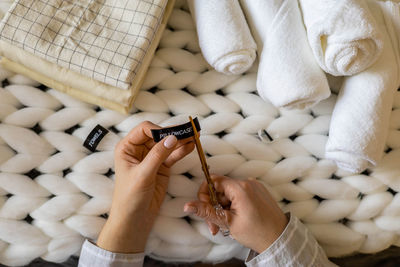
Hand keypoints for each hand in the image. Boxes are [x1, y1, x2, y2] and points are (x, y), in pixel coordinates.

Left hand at [97, 121, 193, 252]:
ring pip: (168, 144)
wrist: (134, 219)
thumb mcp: (143, 174)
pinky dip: (182, 151)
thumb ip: (157, 155)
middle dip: (173, 133)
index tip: (171, 135)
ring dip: (181, 140)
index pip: (144, 129)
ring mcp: (152, 158)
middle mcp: (139, 150)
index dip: (158, 130)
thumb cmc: (130, 197)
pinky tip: (191, 146)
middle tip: (188, 131)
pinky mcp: (162, 167)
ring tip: (194, 137)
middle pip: (158, 135)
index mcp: (127, 148)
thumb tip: (171, 138)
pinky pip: (173, 155)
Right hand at [184, 175, 287, 253]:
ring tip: (225, 226)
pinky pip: (239, 195)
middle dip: (214, 206)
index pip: (213, 181)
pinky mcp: (258, 192)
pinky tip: (235, 219)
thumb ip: (207, 212)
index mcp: (240, 188)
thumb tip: (187, 205)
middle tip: (215, 225)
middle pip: (220, 189)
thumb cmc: (257, 233)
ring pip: (229, 193)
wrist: (280, 239)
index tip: (206, 210)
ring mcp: (254, 186)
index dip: (205, 195)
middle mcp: (248, 182)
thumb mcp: (228, 222)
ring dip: (223, 208)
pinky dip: (233, 206)